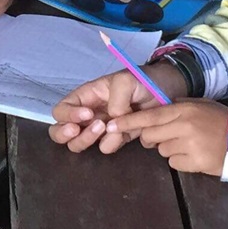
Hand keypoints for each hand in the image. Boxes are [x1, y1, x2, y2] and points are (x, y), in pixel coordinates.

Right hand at [49, 62, 187, 152]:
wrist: (167, 93)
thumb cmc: (142, 81)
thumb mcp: (126, 81)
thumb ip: (115, 100)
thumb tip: (110, 123)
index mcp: (85, 97)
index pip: (61, 109)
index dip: (67, 115)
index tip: (87, 115)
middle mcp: (88, 115)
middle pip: (60, 131)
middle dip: (64, 134)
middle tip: (77, 130)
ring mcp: (101, 129)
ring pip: (79, 143)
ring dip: (89, 139)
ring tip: (107, 128)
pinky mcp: (117, 139)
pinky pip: (105, 147)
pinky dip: (112, 143)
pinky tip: (124, 134)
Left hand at [106, 100, 227, 175]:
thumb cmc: (220, 120)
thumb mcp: (199, 105)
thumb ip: (175, 108)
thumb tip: (151, 115)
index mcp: (184, 109)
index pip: (150, 116)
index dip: (129, 122)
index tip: (111, 125)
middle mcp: (184, 126)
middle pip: (150, 135)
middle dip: (152, 137)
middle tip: (167, 135)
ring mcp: (189, 145)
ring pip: (161, 150)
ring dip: (170, 148)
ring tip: (189, 144)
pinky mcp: (194, 162)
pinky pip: (173, 163)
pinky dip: (180, 160)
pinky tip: (194, 155)